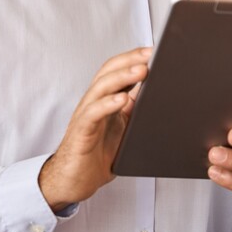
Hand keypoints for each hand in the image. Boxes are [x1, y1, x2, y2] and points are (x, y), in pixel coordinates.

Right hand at [39, 47, 149, 211]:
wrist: (73, 181)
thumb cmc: (98, 155)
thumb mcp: (124, 130)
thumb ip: (135, 112)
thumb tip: (158, 96)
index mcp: (105, 100)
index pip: (116, 70)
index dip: (133, 58)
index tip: (154, 50)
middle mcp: (93, 103)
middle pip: (108, 72)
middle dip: (130, 60)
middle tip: (150, 54)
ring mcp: (86, 116)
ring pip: (101, 88)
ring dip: (121, 77)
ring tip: (141, 70)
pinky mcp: (81, 132)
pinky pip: (92, 114)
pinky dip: (107, 104)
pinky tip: (122, 99)